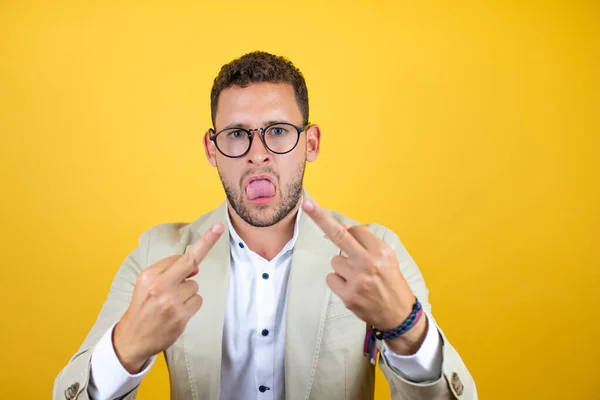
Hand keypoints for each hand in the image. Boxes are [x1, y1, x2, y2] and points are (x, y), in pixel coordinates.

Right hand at [113, 222, 224, 372]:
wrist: (133, 338)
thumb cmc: (143, 306)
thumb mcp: (147, 284)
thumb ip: (168, 271)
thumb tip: (195, 268)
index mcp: (149, 275)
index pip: (179, 256)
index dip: (203, 242)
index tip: (218, 228)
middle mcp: (159, 286)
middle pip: (191, 263)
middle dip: (206, 244)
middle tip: (218, 228)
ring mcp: (171, 302)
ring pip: (195, 286)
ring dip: (187, 292)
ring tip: (171, 303)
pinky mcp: (180, 317)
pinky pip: (197, 301)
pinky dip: (190, 305)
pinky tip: (177, 312)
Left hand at [302, 199, 426, 354]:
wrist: (399, 315)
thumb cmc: (391, 283)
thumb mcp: (387, 259)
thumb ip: (367, 244)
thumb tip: (344, 229)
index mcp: (381, 251)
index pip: (355, 231)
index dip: (349, 232)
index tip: (319, 208)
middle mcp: (369, 263)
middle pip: (339, 236)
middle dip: (321, 218)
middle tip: (307, 204)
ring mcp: (357, 280)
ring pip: (334, 261)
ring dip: (342, 268)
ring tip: (359, 279)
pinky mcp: (348, 295)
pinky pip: (331, 278)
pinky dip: (338, 282)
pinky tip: (352, 288)